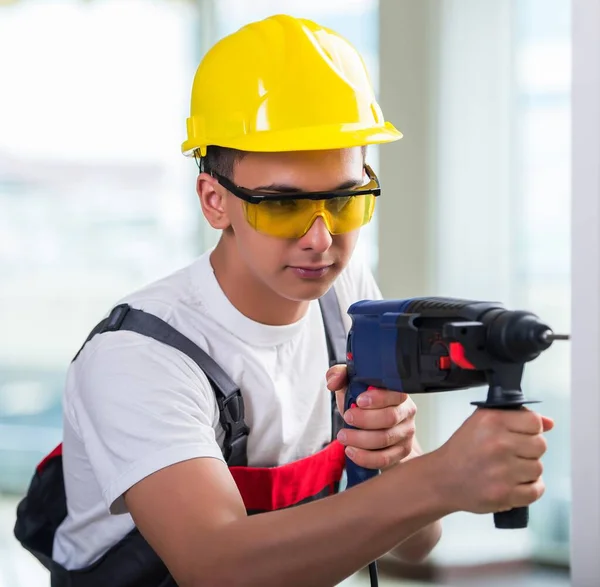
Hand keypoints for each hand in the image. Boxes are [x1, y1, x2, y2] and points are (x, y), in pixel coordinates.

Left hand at [326, 364, 417, 470]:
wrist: (372, 428)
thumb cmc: (363, 404)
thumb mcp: (350, 385)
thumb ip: (339, 375)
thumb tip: (332, 383)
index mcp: (397, 392)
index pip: (394, 393)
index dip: (378, 398)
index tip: (359, 401)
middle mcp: (406, 411)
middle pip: (389, 417)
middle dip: (364, 420)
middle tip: (347, 418)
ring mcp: (406, 433)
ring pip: (385, 439)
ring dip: (360, 439)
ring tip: (343, 436)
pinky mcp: (402, 452)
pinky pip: (385, 458)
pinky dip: (365, 457)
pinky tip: (352, 451)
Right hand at [433, 407, 553, 514]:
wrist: (443, 478)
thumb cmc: (463, 449)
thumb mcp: (481, 422)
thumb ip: (515, 417)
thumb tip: (550, 423)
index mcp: (492, 421)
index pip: (534, 421)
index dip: (530, 429)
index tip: (518, 435)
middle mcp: (498, 444)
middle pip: (540, 445)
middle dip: (529, 449)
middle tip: (511, 453)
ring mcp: (503, 471)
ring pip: (538, 468)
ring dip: (527, 470)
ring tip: (507, 469)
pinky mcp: (505, 494)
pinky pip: (537, 490)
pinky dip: (529, 488)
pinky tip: (514, 483)